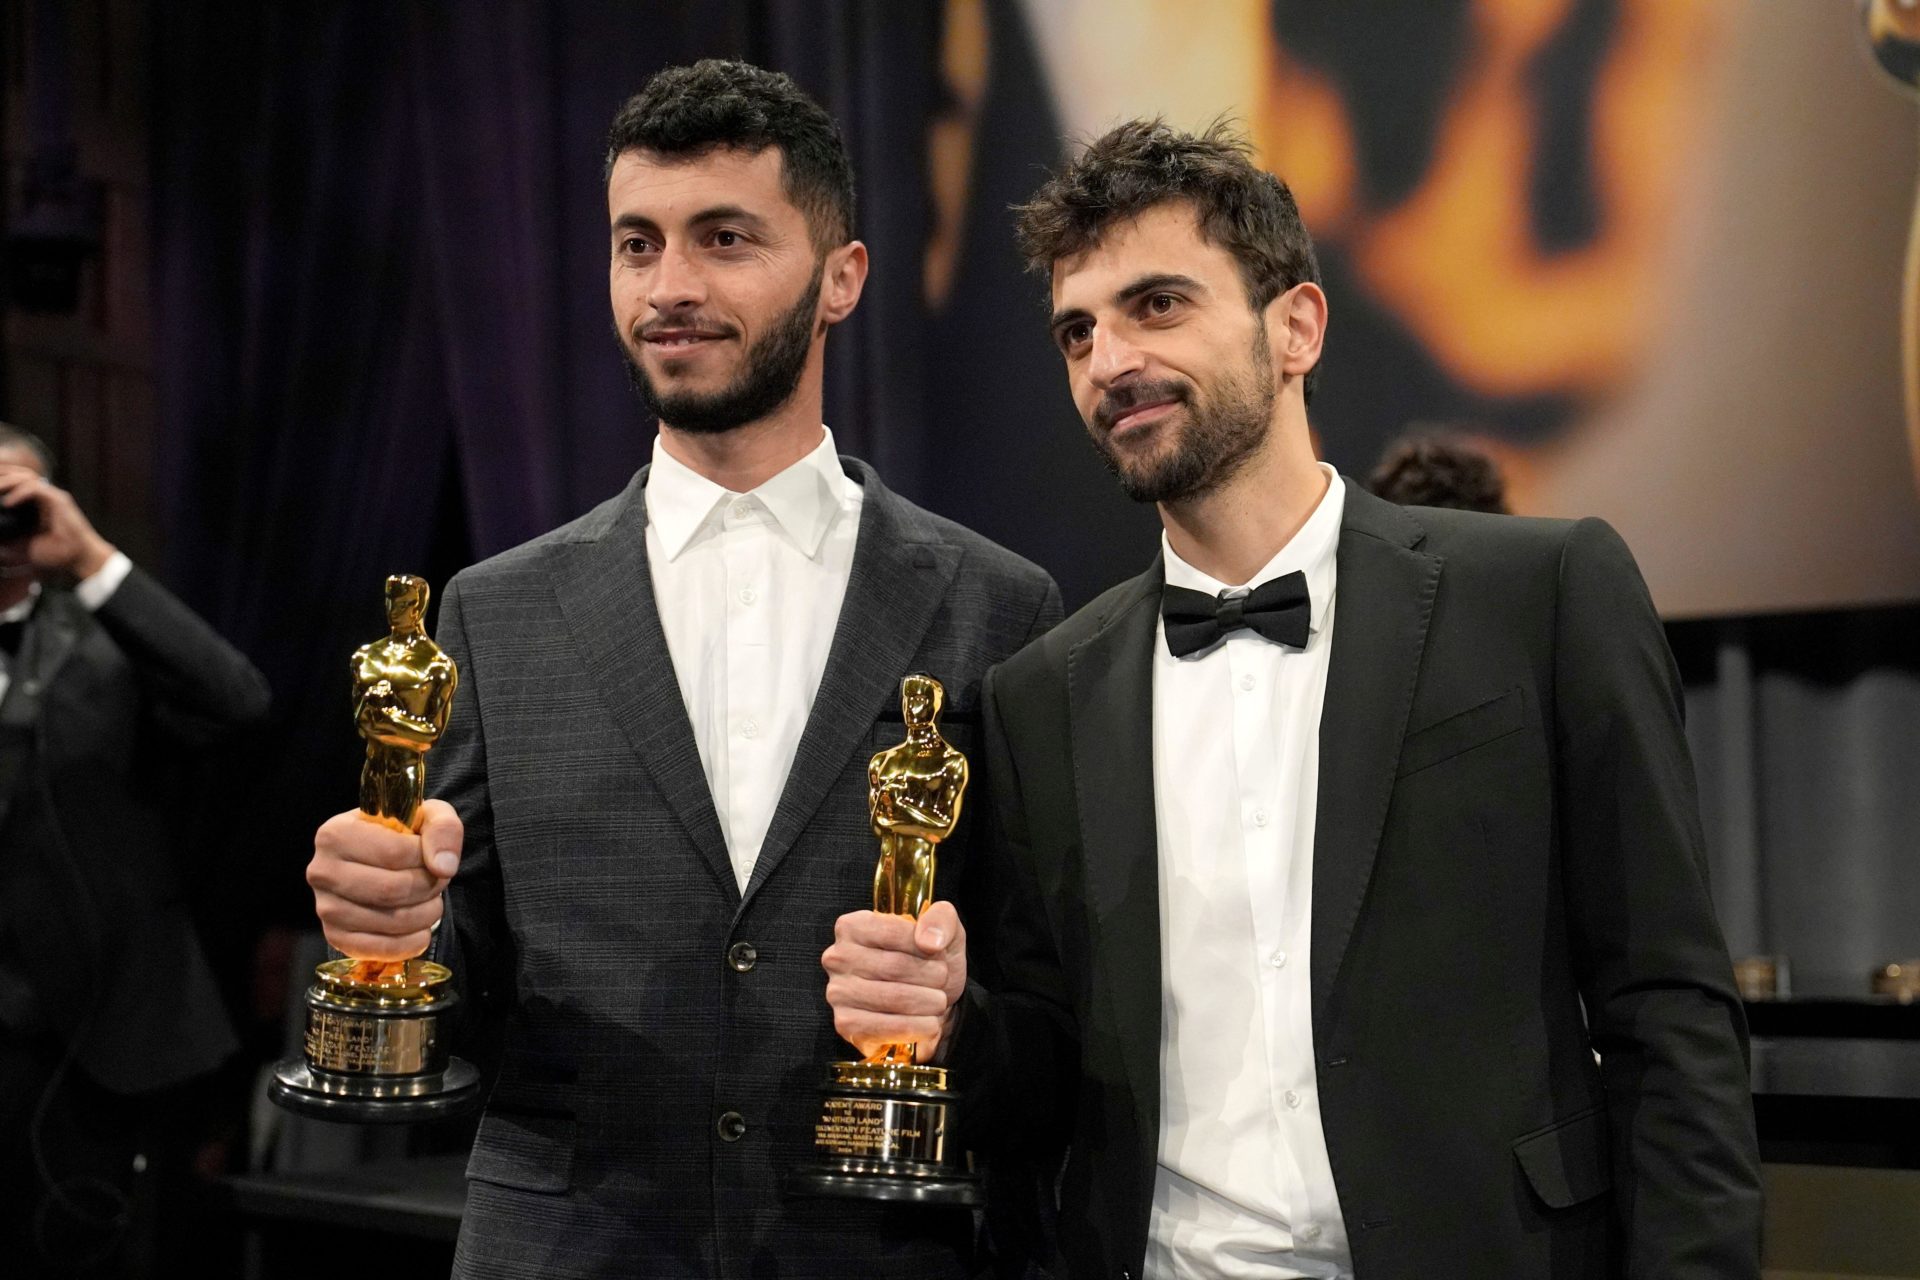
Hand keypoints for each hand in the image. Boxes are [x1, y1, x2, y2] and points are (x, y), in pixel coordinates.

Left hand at [0, 463, 115, 579]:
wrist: (79, 559)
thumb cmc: (57, 554)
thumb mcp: (23, 546)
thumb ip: (7, 539)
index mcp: (37, 504)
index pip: (17, 482)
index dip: (1, 479)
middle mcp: (46, 496)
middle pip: (21, 474)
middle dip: (2, 473)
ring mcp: (53, 497)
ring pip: (27, 477)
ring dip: (8, 480)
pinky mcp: (60, 500)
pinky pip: (37, 489)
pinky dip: (20, 493)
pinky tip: (7, 503)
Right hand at [308, 798, 463, 960]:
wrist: (383, 861)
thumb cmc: (403, 835)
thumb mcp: (428, 816)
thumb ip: (443, 830)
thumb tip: (443, 867)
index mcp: (335, 834)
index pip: (394, 854)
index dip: (427, 860)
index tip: (434, 858)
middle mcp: (322, 871)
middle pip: (392, 889)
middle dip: (428, 887)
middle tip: (438, 881)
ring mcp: (326, 908)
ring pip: (391, 920)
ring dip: (426, 914)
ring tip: (430, 901)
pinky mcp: (336, 937)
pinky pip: (381, 949)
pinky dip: (412, 942)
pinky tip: (421, 929)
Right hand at [822, 900, 966, 1061]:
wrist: (928, 1001)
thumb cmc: (929, 959)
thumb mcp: (942, 927)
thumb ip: (940, 919)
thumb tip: (928, 941)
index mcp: (852, 926)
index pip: (892, 932)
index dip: (924, 946)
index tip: (938, 955)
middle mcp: (838, 957)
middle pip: (895, 967)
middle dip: (931, 976)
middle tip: (942, 981)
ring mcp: (839, 993)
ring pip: (894, 998)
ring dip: (928, 1002)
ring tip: (938, 1001)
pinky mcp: (846, 1025)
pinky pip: (887, 1028)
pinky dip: (917, 1027)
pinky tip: (929, 1023)